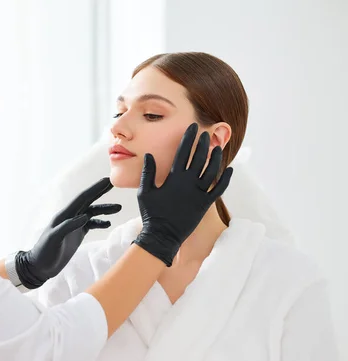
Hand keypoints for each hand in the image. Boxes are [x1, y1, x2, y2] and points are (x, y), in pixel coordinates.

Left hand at [16, 178, 120, 288]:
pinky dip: (100, 222)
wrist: (41, 266)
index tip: (107, 181)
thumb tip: (85, 216)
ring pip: (92, 212)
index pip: (82, 198)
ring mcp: (75, 225)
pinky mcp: (78, 234)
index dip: (95, 189)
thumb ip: (68, 226)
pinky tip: (108, 223)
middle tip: (113, 183)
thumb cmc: (45, 252)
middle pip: (88, 201)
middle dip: (101, 192)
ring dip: (104, 209)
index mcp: (64, 215)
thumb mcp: (54, 239)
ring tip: (118, 207)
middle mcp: (71, 216)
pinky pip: (92, 224)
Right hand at [133, 123, 232, 265]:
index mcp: (174, 178)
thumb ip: (148, 172)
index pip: (183, 152)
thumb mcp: (144, 191)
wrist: (162, 235)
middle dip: (203, 143)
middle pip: (199, 158)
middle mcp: (188, 183)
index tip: (192, 127)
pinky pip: (219, 189)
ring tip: (217, 147)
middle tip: (206, 133)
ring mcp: (198, 193)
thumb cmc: (151, 214)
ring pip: (211, 171)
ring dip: (215, 157)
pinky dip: (225, 179)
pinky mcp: (205, 204)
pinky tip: (230, 169)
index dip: (188, 138)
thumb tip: (149, 155)